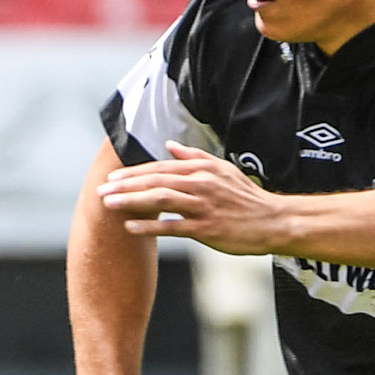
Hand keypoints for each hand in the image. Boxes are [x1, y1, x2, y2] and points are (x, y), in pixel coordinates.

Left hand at [96, 140, 283, 254]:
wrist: (273, 221)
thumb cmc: (246, 198)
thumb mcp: (222, 170)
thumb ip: (194, 157)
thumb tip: (169, 145)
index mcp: (202, 170)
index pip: (160, 168)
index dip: (134, 173)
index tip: (111, 179)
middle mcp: (200, 184)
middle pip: (155, 181)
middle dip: (125, 186)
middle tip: (100, 191)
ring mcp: (203, 206)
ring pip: (160, 199)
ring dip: (131, 201)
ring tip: (108, 205)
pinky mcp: (206, 229)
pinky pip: (173, 227)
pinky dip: (150, 226)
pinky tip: (131, 228)